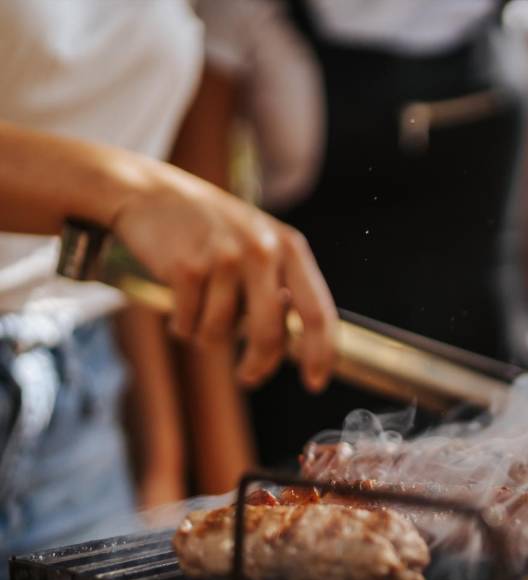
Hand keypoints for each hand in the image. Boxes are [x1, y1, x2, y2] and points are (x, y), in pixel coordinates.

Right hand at [110, 165, 336, 390]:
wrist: (149, 192)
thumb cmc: (210, 229)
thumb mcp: (258, 243)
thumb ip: (280, 286)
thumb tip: (293, 346)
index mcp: (289, 247)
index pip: (317, 311)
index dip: (321, 353)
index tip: (315, 383)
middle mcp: (262, 251)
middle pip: (270, 335)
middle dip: (259, 365)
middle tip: (248, 377)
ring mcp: (224, 258)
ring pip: (222, 334)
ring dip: (207, 337)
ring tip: (199, 310)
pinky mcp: (186, 268)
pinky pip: (189, 325)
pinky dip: (182, 325)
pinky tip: (179, 303)